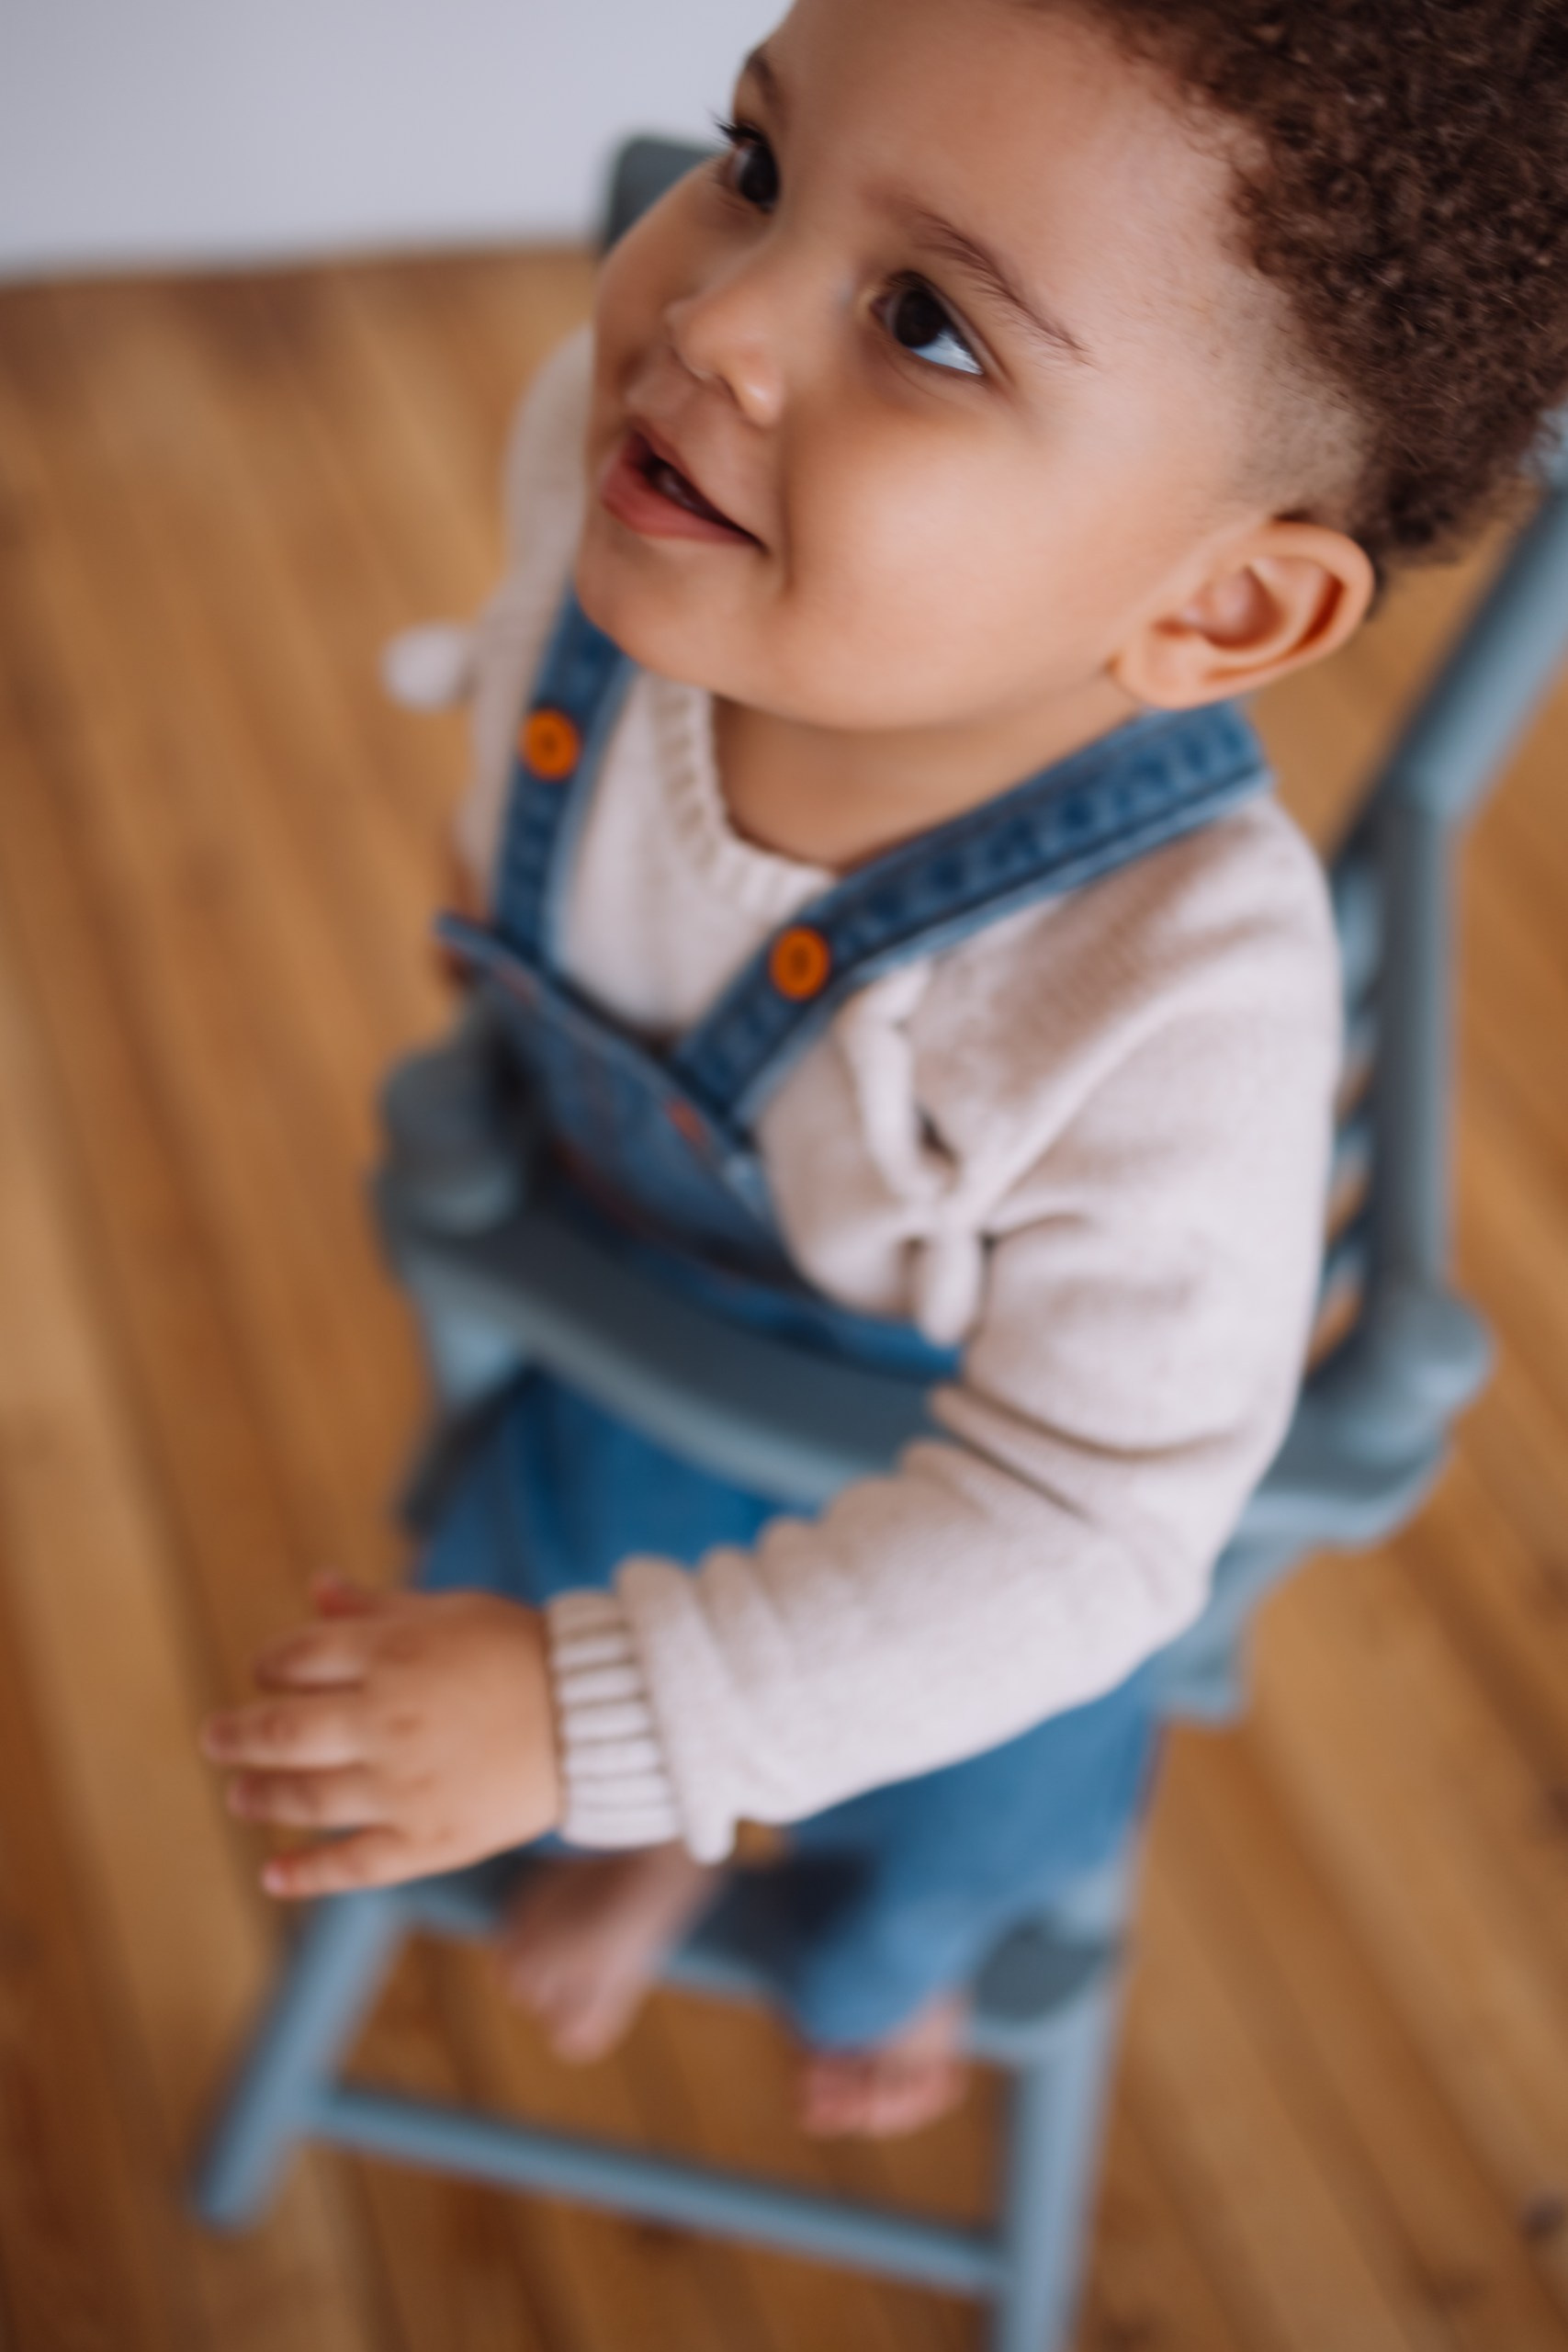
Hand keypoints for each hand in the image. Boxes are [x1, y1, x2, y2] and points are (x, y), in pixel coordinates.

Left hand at [200, 1575, 560, 1898]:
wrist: (597, 1716)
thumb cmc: (519, 1652)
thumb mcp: (450, 1612)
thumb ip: (377, 1607)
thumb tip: (314, 1585)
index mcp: (393, 1652)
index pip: (294, 1658)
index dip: (268, 1665)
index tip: (264, 1674)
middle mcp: (389, 1717)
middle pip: (280, 1731)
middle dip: (236, 1735)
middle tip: (217, 1739)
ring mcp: (405, 1784)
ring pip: (304, 1797)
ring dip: (258, 1796)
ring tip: (240, 1794)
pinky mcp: (429, 1839)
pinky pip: (352, 1864)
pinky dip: (304, 1873)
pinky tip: (271, 1873)